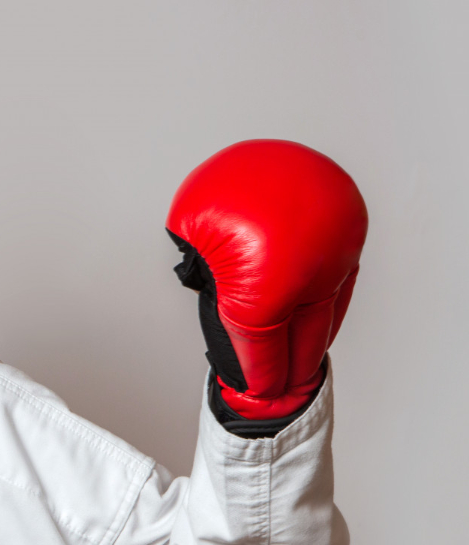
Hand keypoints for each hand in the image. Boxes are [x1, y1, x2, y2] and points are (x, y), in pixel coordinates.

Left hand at [168, 139, 366, 420]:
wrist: (249, 154)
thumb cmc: (215, 196)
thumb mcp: (193, 248)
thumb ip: (210, 279)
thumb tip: (213, 297)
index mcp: (266, 287)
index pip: (263, 342)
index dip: (261, 370)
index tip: (258, 389)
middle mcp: (308, 272)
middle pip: (303, 334)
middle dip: (289, 366)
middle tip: (280, 389)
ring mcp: (335, 251)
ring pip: (327, 309)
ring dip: (313, 338)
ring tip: (301, 363)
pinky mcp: (351, 233)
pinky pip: (341, 280)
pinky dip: (329, 302)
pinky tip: (319, 314)